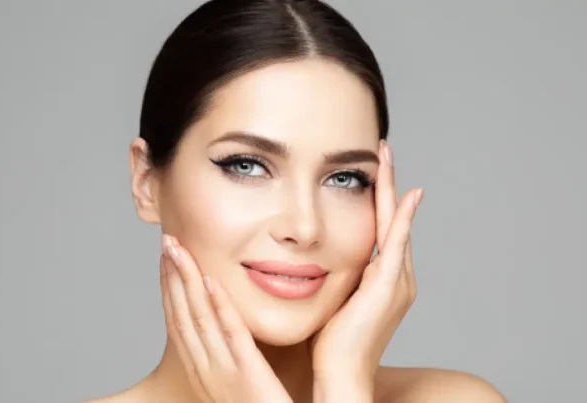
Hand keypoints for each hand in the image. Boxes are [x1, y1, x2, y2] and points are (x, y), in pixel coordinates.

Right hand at [160, 234, 292, 402]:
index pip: (179, 321)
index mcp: (202, 371)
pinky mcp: (249, 378)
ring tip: (179, 250)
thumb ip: (233, 351)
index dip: (171, 287)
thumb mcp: (239, 380)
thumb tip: (227, 321)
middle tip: (168, 241)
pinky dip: (219, 307)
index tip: (169, 257)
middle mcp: (205, 372)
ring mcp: (224, 375)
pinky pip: (231, 337)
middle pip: (181, 315)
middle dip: (172, 276)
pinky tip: (211, 281)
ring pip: (197, 319)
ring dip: (186, 281)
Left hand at [310, 141, 422, 400]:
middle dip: (389, 186)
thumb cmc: (330, 346)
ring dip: (392, 190)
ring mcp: (395, 283)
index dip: (379, 200)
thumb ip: (332, 280)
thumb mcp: (332, 303)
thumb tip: (309, 263)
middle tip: (383, 152)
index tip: (371, 172)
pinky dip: (403, 219)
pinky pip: (397, 244)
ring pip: (395, 224)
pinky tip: (406, 196)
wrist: (340, 375)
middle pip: (392, 220)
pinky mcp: (387, 288)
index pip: (381, 230)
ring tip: (386, 159)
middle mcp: (395, 279)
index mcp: (381, 281)